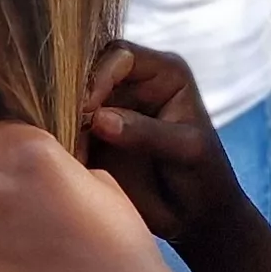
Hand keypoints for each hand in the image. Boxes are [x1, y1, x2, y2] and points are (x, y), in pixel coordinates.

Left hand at [0, 120, 181, 271]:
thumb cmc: (119, 238)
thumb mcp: (100, 181)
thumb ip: (59, 166)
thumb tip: (43, 171)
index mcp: (32, 151)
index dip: (9, 152)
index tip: (21, 170)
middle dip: (1, 186)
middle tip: (27, 213)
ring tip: (11, 236)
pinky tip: (1, 257)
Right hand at [78, 43, 251, 246]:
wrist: (197, 216)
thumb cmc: (205, 176)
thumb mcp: (186, 150)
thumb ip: (145, 132)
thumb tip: (99, 119)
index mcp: (163, 73)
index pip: (121, 55)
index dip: (99, 75)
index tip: (89, 108)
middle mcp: (134, 83)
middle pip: (88, 71)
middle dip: (75, 96)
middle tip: (69, 127)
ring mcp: (112, 108)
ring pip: (74, 99)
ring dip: (66, 120)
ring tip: (70, 147)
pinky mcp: (96, 135)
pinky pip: (70, 128)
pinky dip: (65, 140)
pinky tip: (68, 158)